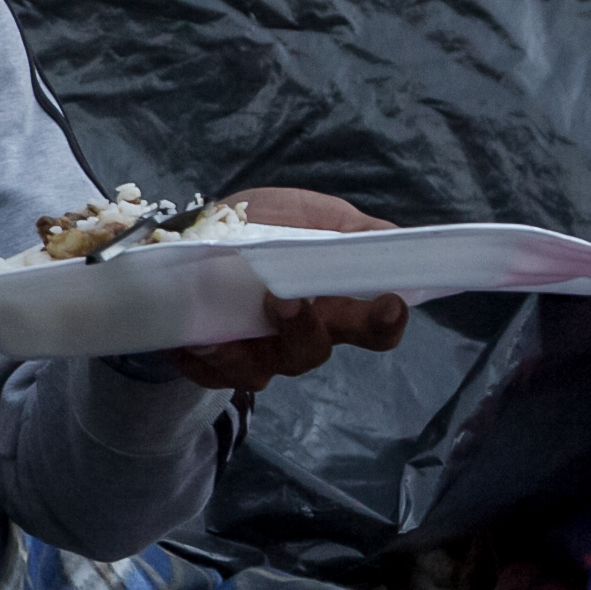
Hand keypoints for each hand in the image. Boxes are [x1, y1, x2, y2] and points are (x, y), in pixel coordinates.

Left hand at [166, 187, 409, 390]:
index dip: (384, 322)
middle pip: (314, 350)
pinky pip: (210, 373)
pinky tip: (196, 343)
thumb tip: (394, 235)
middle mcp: (298, 337)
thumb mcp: (307, 216)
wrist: (197, 233)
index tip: (389, 304)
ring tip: (229, 328)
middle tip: (286, 300)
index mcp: (333, 306)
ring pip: (260, 370)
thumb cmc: (265, 226)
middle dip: (303, 329)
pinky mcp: (213, 362)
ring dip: (246, 353)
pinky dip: (205, 362)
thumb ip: (349, 228)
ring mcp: (255, 354)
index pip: (372, 328)